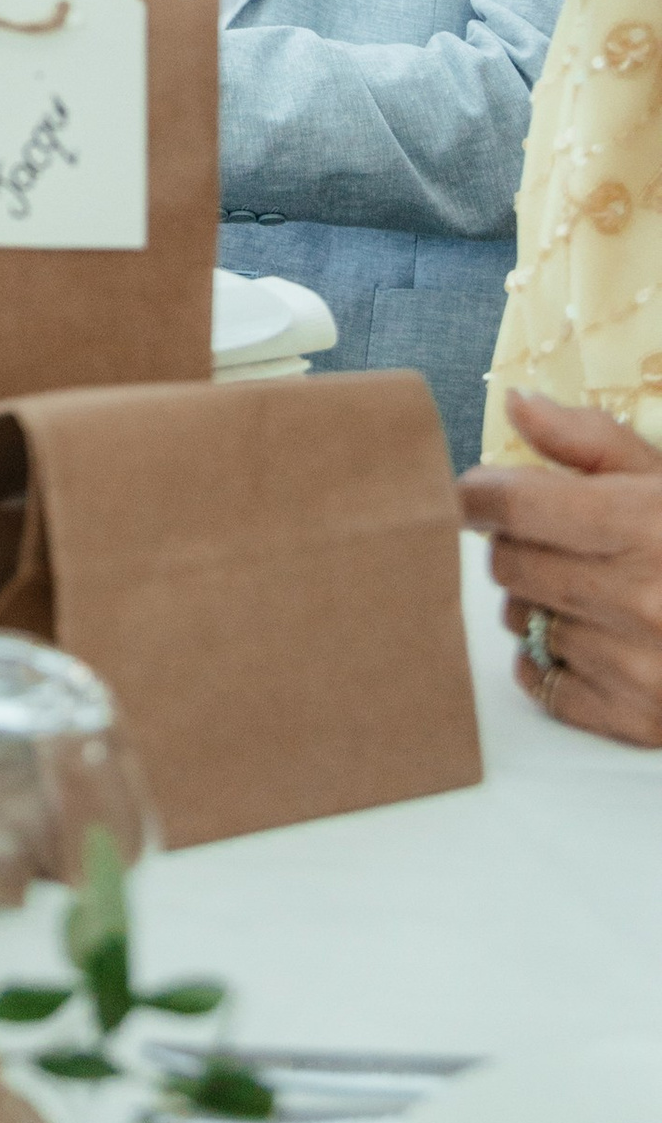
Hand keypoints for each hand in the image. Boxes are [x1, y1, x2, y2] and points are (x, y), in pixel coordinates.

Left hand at [460, 393, 661, 744]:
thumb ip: (589, 441)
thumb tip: (517, 404)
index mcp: (645, 526)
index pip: (516, 506)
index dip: (481, 494)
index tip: (478, 491)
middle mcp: (640, 598)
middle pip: (509, 563)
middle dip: (515, 543)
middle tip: (549, 539)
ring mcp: (638, 665)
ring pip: (521, 620)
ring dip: (535, 601)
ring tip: (585, 589)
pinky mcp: (637, 717)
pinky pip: (541, 682)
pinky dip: (546, 659)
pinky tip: (583, 638)